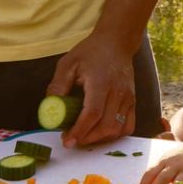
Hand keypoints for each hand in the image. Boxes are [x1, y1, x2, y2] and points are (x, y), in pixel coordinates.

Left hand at [51, 31, 135, 147]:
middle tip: (71, 139)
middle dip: (87, 138)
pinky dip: (114, 135)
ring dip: (100, 139)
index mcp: (101, 83)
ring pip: (117, 129)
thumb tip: (50, 108)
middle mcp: (118, 92)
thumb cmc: (91, 52)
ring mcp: (128, 98)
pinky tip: (101, 132)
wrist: (116, 42)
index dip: (80, 131)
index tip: (67, 141)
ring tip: (84, 136)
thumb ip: (58, 85)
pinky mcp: (132, 101)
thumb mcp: (68, 63)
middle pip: (106, 126)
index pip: (92, 113)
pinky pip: (128, 126)